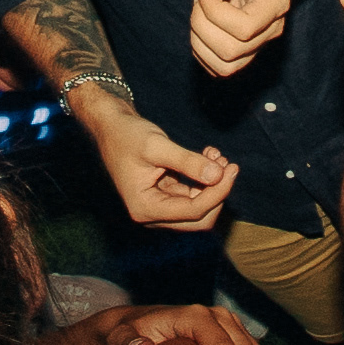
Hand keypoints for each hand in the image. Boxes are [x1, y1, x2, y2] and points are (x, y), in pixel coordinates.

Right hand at [91, 103, 239, 230]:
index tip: (232, 168)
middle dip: (216, 192)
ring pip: (197, 206)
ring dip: (211, 183)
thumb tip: (218, 175)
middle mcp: (151, 214)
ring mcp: (158, 206)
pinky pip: (191, 194)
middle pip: (198, 218)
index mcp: (145, 208)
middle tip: (228, 164)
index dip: (217, 192)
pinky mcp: (164, 196)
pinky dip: (203, 178)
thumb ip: (188, 162)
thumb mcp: (157, 146)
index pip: (193, 210)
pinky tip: (208, 156)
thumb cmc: (127, 135)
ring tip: (216, 155)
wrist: (111, 126)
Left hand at [192, 0, 291, 76]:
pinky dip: (201, 50)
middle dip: (202, 24)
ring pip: (224, 66)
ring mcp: (257, 42)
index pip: (244, 28)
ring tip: (199, 10)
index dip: (215, 12)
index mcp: (276, 4)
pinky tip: (201, 22)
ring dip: (199, 41)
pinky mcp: (244, 49)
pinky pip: (220, 67)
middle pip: (230, 50)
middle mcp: (270, 30)